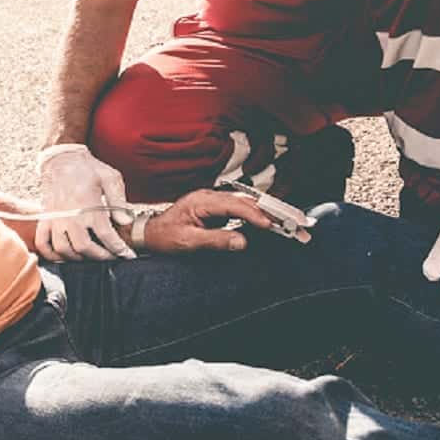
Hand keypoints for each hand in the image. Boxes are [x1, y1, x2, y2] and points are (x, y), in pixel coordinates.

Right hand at [35, 144, 135, 260]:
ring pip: (64, 249)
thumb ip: (119, 200)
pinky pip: (43, 243)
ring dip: (78, 258)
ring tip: (90, 256)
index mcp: (88, 205)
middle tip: (111, 257)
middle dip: (100, 257)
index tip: (127, 255)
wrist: (62, 159)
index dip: (119, 249)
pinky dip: (51, 254)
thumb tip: (126, 222)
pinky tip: (64, 256)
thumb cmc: (88, 169)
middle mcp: (69, 215)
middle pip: (84, 247)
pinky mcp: (45, 219)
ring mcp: (55, 218)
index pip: (106, 236)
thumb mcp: (110, 178)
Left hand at [138, 189, 287, 254]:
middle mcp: (208, 197)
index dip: (254, 214)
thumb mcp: (188, 242)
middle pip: (244, 201)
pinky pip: (239, 208)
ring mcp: (212, 201)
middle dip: (268, 211)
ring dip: (265, 212)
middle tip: (290, 222)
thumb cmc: (165, 237)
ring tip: (286, 222)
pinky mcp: (215, 208)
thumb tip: (242, 242)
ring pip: (244, 203)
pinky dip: (255, 215)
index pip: (234, 205)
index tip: (270, 225)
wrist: (149, 234)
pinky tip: (268, 222)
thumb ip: (216, 240)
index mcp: (201, 202)